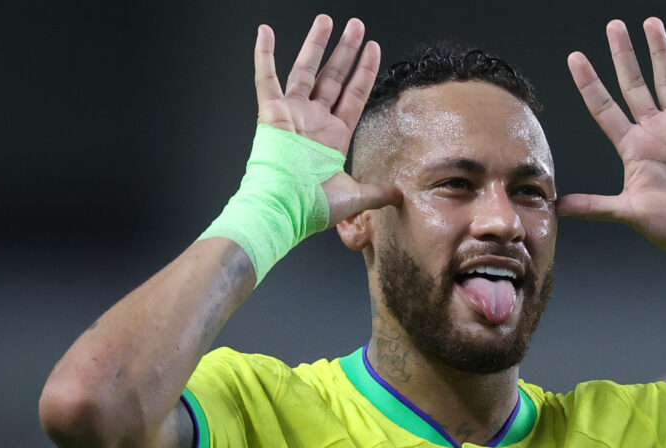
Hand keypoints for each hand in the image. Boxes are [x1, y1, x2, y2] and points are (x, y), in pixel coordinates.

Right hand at [254, 15, 399, 222]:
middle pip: (334, 77)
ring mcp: (293, 114)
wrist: (285, 208)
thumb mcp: (356, 197)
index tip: (374, 49)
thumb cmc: (313, 206)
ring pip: (306, 70)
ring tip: (327, 20)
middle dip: (346, 51)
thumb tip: (401, 195)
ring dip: (316, 44)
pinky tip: (265, 32)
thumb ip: (379, 192)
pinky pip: (265, 78)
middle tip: (356, 26)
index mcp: (334, 136)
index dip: (365, 71)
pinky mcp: (272, 112)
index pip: (355, 95)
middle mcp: (314, 121)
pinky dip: (264, 55)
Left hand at [559, 18, 665, 269]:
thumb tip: (558, 207)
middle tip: (613, 26)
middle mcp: (655, 132)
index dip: (590, 84)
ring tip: (652, 23)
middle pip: (635, 85)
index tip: (575, 57)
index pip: (605, 108)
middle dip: (623, 56)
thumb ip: (595, 206)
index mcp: (633, 147)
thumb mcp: (628, 212)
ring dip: (661, 53)